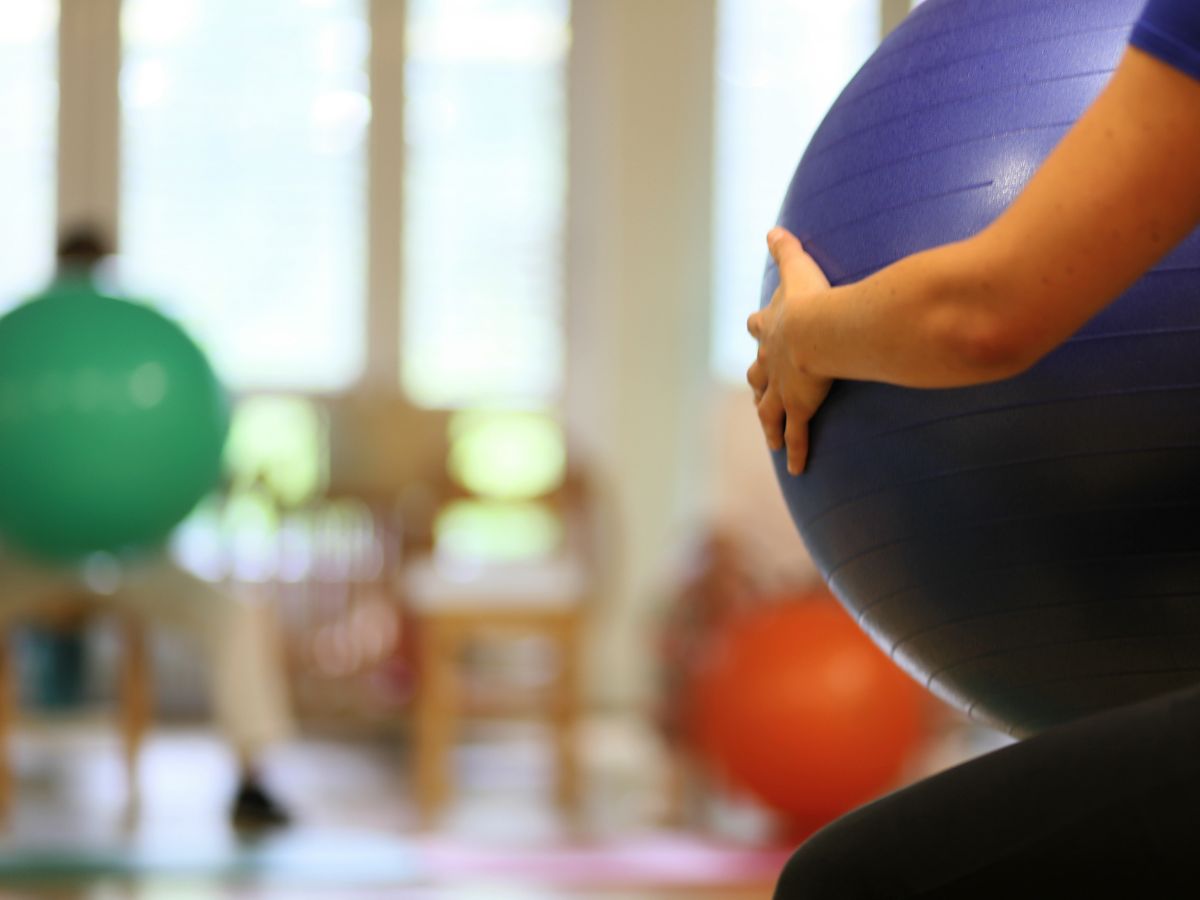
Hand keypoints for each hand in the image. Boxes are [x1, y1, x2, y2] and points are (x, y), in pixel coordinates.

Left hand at [746, 227, 833, 474]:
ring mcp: (782, 389)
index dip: (761, 328)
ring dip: (770, 422)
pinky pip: (796, 436)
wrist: (818, 331)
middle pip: (759, 375)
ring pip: (770, 410)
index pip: (761, 327)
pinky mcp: (797, 409)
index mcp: (773, 329)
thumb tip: (773, 228)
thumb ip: (785, 249)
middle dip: (759, 383)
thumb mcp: (797, 268)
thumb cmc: (813, 299)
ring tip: (769, 436)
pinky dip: (795, 451)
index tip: (756, 327)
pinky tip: (795, 469)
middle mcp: (770, 362)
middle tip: (759, 391)